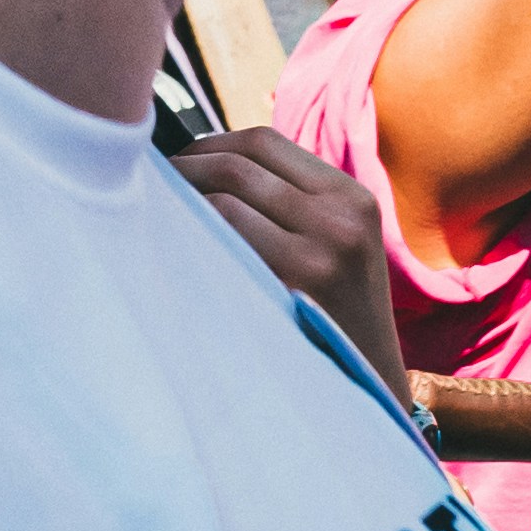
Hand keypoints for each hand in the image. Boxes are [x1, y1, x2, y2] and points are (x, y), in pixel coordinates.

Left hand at [180, 122, 408, 387]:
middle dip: (189, 164)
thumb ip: (295, 202)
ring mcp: (322, 250)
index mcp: (352, 198)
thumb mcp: (342, 245)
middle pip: (241, 163)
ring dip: (185, 196)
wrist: (372, 389)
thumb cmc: (337, 316)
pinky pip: (226, 233)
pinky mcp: (297, 283)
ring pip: (227, 195)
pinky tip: (177, 242)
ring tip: (161, 209)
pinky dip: (194, 229)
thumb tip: (211, 162)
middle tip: (158, 181)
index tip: (185, 158)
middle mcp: (341, 217)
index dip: (215, 143)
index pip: (266, 142)